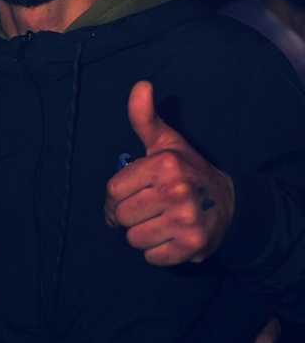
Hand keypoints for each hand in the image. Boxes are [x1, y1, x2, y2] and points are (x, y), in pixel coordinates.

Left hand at [104, 81, 234, 265]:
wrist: (229, 204)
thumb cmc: (187, 171)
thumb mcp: (166, 142)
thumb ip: (145, 117)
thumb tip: (140, 85)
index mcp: (165, 164)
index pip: (113, 191)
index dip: (115, 198)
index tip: (129, 197)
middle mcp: (176, 190)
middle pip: (122, 217)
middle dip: (130, 216)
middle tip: (148, 210)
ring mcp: (186, 220)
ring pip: (134, 239)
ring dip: (143, 235)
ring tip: (161, 222)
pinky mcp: (192, 246)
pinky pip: (152, 257)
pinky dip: (158, 252)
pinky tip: (171, 236)